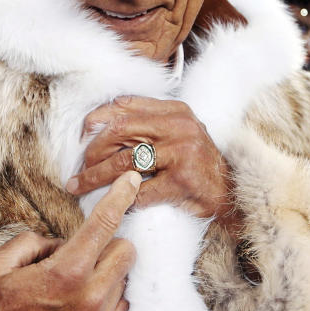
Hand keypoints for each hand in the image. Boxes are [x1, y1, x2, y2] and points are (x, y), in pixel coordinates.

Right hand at [0, 171, 140, 310]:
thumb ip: (35, 241)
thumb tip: (61, 244)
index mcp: (65, 273)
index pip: (105, 224)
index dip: (121, 197)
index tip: (132, 179)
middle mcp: (89, 299)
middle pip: (126, 252)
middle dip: (109, 245)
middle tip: (82, 252)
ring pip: (124, 280)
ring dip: (106, 273)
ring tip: (71, 283)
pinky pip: (120, 306)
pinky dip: (106, 297)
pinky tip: (79, 301)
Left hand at [65, 96, 239, 231]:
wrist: (231, 192)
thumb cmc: (198, 164)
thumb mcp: (179, 132)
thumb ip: (148, 123)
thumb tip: (100, 122)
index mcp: (175, 111)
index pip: (125, 106)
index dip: (96, 120)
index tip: (81, 136)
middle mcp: (178, 127)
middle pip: (119, 132)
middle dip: (91, 152)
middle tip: (78, 169)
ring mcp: (181, 153)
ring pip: (124, 161)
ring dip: (95, 177)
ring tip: (79, 186)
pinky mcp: (181, 181)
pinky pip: (140, 191)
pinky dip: (122, 199)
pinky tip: (111, 204)